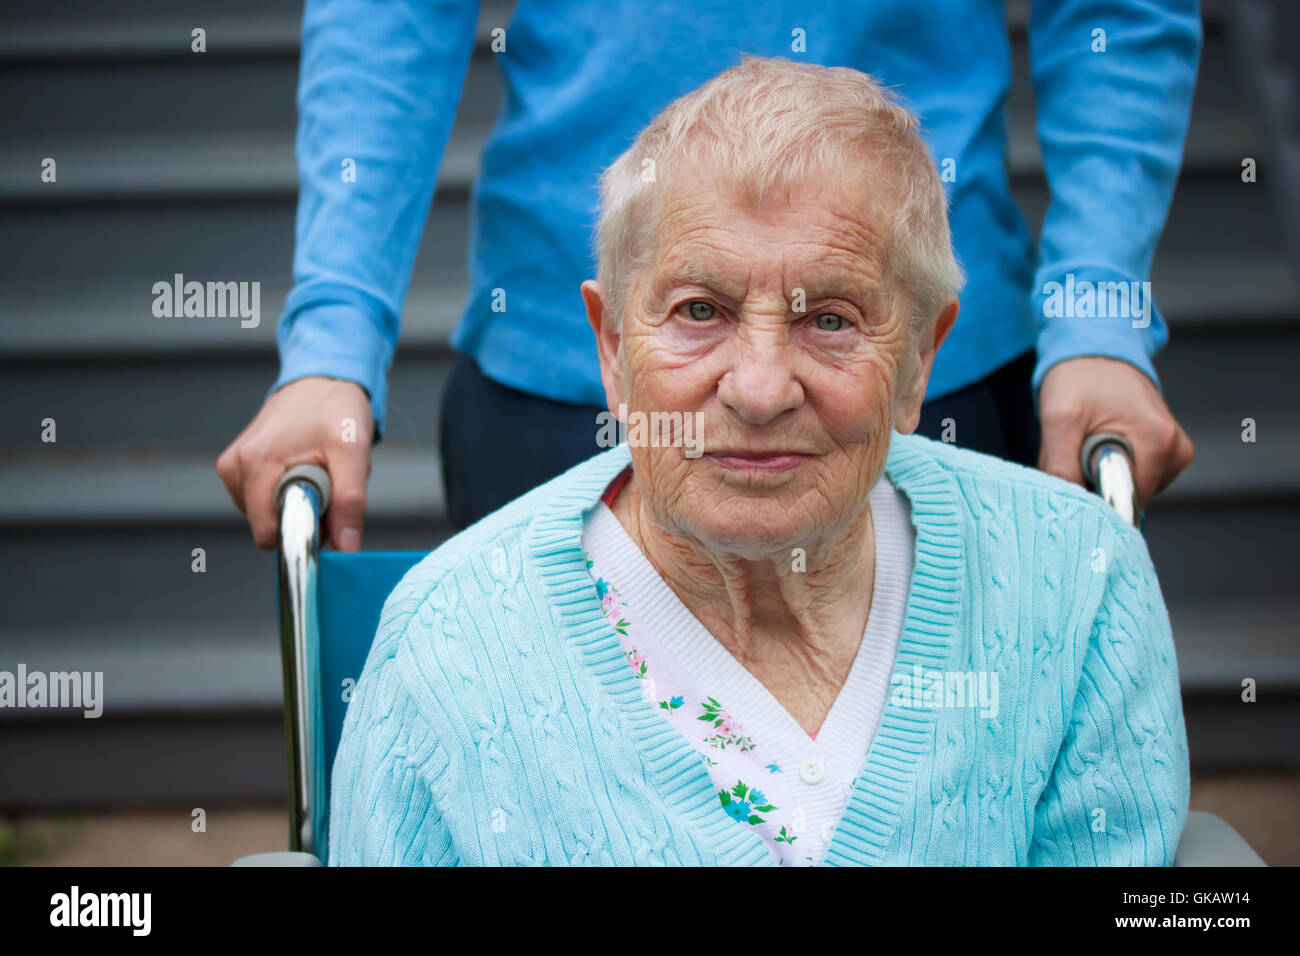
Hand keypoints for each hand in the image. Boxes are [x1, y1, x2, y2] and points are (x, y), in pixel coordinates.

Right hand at [216, 377, 373, 550]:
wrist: (320, 381)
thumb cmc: (335, 410)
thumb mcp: (353, 452)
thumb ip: (349, 502)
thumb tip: (347, 548)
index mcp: (257, 464)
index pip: (269, 532)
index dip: (302, 535)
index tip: (327, 518)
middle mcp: (236, 467)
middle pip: (269, 526)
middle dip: (303, 515)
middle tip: (327, 484)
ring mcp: (233, 467)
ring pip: (267, 515)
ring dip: (298, 503)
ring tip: (316, 471)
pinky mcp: (235, 467)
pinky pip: (263, 501)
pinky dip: (287, 493)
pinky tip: (301, 468)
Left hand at [1037, 356, 1193, 507]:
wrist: (1095, 351)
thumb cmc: (1080, 377)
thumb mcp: (1059, 418)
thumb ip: (1061, 466)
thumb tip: (1071, 507)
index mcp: (1157, 442)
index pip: (1126, 503)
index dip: (1094, 503)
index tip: (1072, 485)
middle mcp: (1175, 451)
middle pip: (1128, 498)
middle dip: (1093, 487)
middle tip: (1073, 455)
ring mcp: (1173, 453)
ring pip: (1128, 490)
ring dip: (1099, 477)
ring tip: (1086, 444)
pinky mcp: (1165, 453)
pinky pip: (1133, 478)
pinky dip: (1109, 470)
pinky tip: (1099, 445)